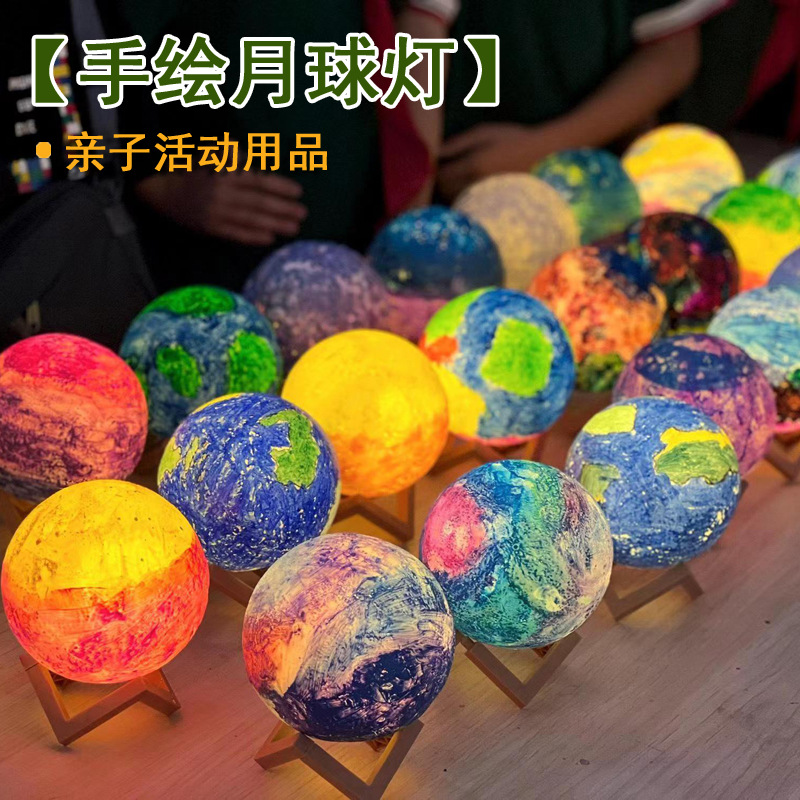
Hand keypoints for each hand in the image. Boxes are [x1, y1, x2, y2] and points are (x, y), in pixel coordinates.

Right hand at [135, 171, 306, 246]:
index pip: (257, 180)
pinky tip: (269, 239)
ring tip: (294, 229)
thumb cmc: (192, 171)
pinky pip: (234, 234)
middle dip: (283, 209)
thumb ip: (234, 156)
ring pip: (249, 219)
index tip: (299, 192)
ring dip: (274, 224)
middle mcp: (221, 194)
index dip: (279, 186)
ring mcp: (215, 213)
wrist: (161, 191)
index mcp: (223, 174)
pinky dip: (252, 237)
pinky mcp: (209, 228)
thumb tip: (255, 160)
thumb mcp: (211, 156)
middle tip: (303, 214)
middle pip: (257, 202)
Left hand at [438, 122, 557, 200]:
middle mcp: (478, 185)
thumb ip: (456, 144)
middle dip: (440, 183)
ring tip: (456, 180)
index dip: (433, 171)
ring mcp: (486, 198)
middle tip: (444, 171)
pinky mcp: (492, 206)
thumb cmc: (512, 139)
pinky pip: (469, 208)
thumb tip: (434, 154)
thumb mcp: (484, 132)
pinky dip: (463, 201)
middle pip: (445, 192)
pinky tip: (468, 191)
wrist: (543, 156)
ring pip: (455, 202)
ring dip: (449, 193)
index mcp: (474, 164)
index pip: (440, 176)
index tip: (435, 164)